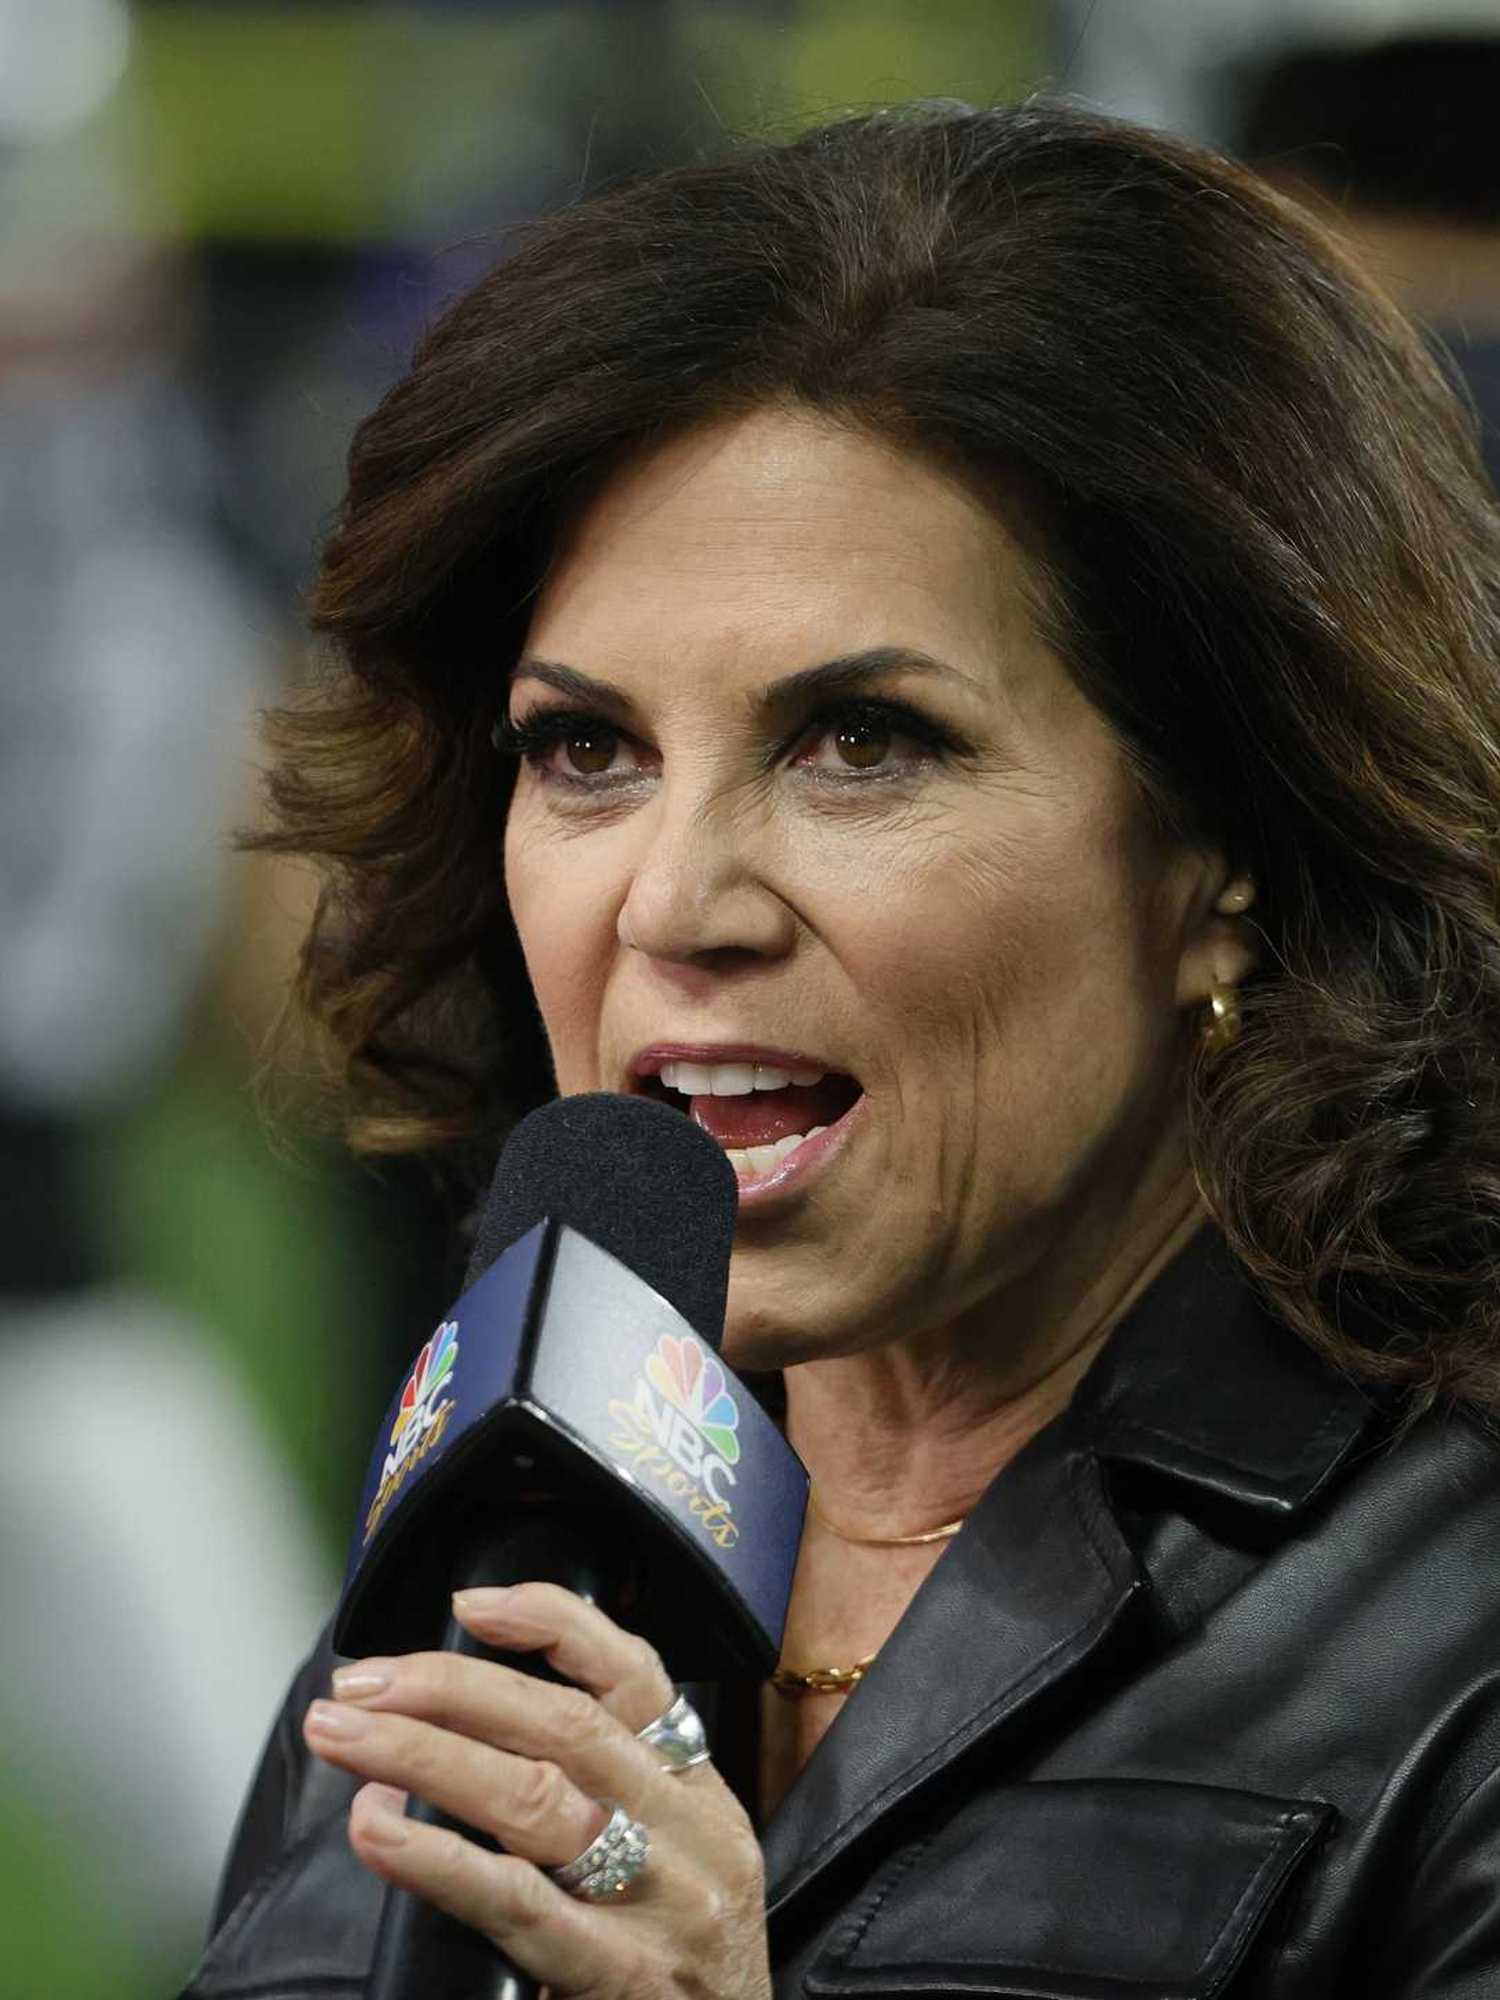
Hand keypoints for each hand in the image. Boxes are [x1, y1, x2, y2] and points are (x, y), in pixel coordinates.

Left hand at [302, 1583, 771, 1999]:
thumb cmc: (681, 1978)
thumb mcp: (676, 1869)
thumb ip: (608, 1802)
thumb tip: (475, 1733)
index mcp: (698, 1796)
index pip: (635, 1677)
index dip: (553, 1625)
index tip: (470, 1603)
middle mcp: (689, 1835)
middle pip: (563, 1727)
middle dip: (450, 1688)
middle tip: (360, 1683)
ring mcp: (660, 1906)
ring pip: (533, 1798)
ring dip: (422, 1755)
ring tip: (343, 1736)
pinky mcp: (622, 1978)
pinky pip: (516, 1905)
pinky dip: (437, 1859)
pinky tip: (375, 1831)